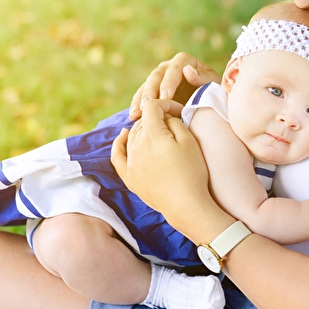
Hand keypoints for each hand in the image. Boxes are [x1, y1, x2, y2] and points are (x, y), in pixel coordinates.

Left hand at [112, 98, 212, 232]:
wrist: (185, 205)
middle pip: (143, 121)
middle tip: (175, 124)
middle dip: (158, 118)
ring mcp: (130, 162)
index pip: (152, 106)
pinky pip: (117, 155)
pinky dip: (118, 143)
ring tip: (159, 132)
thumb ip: (174, 122)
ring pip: (133, 136)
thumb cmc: (191, 172)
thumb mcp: (188, 140)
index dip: (167, 104)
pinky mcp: (129, 177)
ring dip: (144, 129)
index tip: (179, 111)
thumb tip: (165, 117)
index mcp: (151, 134)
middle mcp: (136, 146)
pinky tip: (123, 135)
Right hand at [129, 52, 220, 119]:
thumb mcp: (215, 85)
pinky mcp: (153, 92)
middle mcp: (169, 67)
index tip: (166, 97)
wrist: (211, 105)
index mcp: (185, 61)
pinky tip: (133, 117)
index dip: (169, 82)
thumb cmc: (215, 94)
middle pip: (157, 76)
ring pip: (146, 86)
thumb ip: (203, 77)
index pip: (175, 68)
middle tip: (148, 106)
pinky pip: (142, 97)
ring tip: (137, 114)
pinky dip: (137, 106)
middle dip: (151, 92)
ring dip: (141, 100)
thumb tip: (187, 70)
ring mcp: (159, 79)